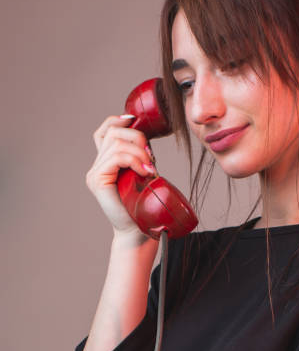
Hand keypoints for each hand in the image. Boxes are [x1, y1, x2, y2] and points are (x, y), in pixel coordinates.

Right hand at [86, 114, 156, 235]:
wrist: (139, 230)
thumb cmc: (144, 205)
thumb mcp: (144, 173)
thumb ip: (140, 156)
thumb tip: (147, 138)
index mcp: (106, 162)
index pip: (105, 131)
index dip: (118, 120)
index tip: (134, 121)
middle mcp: (97, 165)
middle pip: (113, 132)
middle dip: (137, 138)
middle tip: (151, 159)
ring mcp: (95, 173)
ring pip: (116, 143)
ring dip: (139, 152)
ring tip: (150, 169)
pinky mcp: (97, 180)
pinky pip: (116, 157)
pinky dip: (134, 160)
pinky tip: (144, 171)